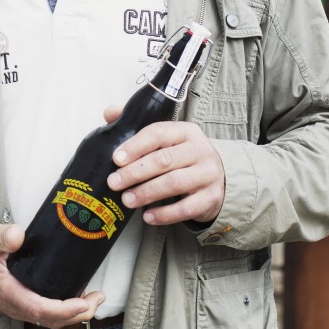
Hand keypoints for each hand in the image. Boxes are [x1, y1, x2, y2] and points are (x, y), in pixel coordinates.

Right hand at [0, 222, 104, 328]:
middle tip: (98, 297)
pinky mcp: (22, 301)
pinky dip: (64, 309)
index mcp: (9, 293)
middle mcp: (16, 305)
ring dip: (74, 312)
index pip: (41, 310)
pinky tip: (76, 294)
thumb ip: (2, 236)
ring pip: (50, 319)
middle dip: (78, 313)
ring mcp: (19, 305)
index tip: (83, 301)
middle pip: (51, 320)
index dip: (65, 309)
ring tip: (94, 298)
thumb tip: (18, 236)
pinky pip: (46, 313)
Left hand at [103, 105, 225, 225]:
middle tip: (114, 182)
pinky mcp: (211, 198)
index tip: (116, 159)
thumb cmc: (183, 156)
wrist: (218, 177)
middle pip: (164, 160)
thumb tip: (109, 113)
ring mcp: (208, 174)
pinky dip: (165, 214)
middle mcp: (200, 150)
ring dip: (147, 193)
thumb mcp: (167, 138)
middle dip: (136, 172)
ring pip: (174, 183)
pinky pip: (186, 208)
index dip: (135, 146)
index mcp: (186, 131)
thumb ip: (138, 126)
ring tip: (127, 200)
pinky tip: (148, 216)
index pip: (158, 133)